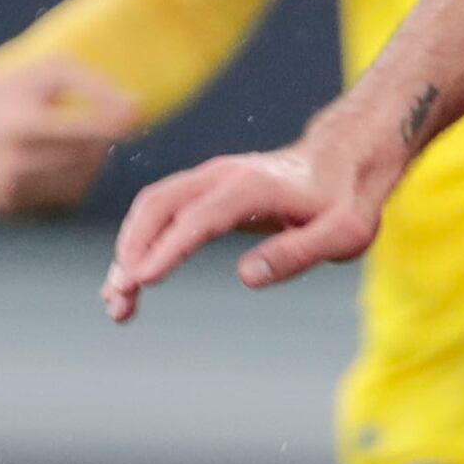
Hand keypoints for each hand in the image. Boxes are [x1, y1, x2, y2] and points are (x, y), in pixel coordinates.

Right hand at [0, 54, 144, 219]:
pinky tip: (55, 160)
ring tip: (69, 138)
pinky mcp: (12, 209)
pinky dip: (72, 179)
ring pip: (80, 182)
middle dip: (98, 140)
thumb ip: (100, 86)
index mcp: (17, 126)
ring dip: (88, 161)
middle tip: (94, 122)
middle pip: (84, 158)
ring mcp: (8, 191)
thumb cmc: (24, 88)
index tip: (136, 116)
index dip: (111, 125)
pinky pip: (67, 199)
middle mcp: (9, 164)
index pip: (79, 132)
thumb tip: (139, 111)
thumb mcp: (56, 71)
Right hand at [100, 108, 407, 319]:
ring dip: (127, 251)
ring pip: (151, 208)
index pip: (199, 218)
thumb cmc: (346, 202)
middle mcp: (222, 175)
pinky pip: (161, 212)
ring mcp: (208, 178)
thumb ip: (297, 253)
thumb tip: (246, 275)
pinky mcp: (203, 189)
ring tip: (117, 303)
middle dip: (131, 252)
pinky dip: (140, 244)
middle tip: (118, 302)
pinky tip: (135, 280)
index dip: (168, 249)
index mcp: (253, 187)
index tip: (142, 281)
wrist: (344, 161)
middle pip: (158, 206)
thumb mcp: (342, 234)